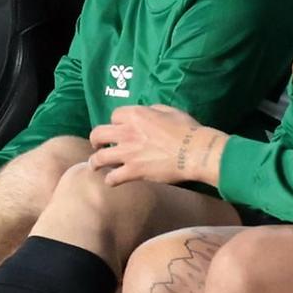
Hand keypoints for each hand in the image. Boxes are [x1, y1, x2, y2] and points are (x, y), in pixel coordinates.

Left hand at [90, 104, 225, 186]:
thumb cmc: (188, 130)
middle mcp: (126, 132)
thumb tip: (147, 113)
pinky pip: (112, 178)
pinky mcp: (133, 170)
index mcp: (136, 115)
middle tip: (98, 146)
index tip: (118, 129)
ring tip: (95, 165)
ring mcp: (128, 152)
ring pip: (99, 158)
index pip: (114, 116)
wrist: (197, 152)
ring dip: (95, 162)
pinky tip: (111, 181)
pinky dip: (110, 180)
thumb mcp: (171, 111)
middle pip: (98, 134)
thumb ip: (154, 110)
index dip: (116, 123)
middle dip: (96, 140)